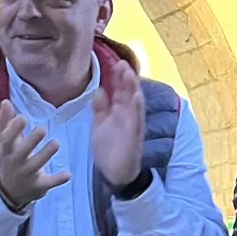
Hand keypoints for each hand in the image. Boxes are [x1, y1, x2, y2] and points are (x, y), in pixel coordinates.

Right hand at [0, 99, 69, 211]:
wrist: (11, 191)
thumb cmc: (10, 157)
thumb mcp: (5, 141)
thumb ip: (5, 121)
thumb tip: (6, 101)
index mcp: (7, 149)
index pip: (7, 139)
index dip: (13, 129)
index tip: (22, 118)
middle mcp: (16, 162)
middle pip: (21, 152)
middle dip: (31, 141)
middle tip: (42, 129)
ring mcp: (27, 175)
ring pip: (36, 165)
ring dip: (46, 154)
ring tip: (56, 143)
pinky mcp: (39, 186)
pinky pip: (48, 183)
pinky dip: (57, 179)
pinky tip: (68, 174)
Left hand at [91, 60, 146, 189]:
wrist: (113, 173)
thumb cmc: (108, 148)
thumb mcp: (99, 125)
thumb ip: (99, 108)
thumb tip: (99, 90)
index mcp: (118, 111)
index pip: (120, 90)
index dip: (118, 77)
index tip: (116, 63)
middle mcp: (127, 115)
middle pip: (128, 92)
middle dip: (127, 78)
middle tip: (122, 63)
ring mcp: (132, 124)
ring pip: (135, 103)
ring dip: (134, 89)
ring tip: (130, 74)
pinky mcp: (134, 136)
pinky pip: (137, 120)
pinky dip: (137, 108)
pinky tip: (136, 97)